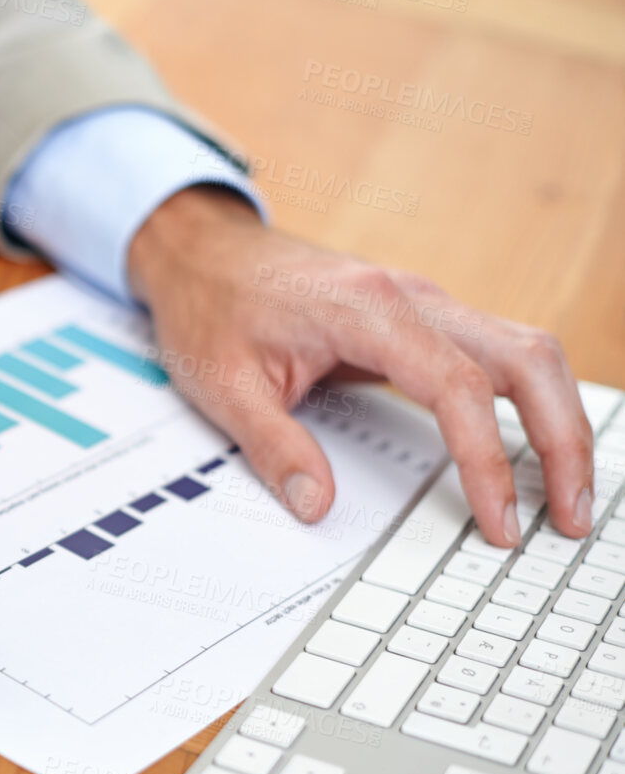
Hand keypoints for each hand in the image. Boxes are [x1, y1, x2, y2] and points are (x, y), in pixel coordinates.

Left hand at [127, 186, 591, 545]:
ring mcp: (423, 304)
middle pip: (525, 359)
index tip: (500, 520)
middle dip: (562, 438)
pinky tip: (533, 448)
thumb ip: (273, 446)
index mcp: (366, 309)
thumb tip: (316, 505)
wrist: (203, 252)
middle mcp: (411, 298)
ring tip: (566, 494)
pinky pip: (497, 354)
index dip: (488, 459)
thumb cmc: (211, 307)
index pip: (458, 387)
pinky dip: (529, 401)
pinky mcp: (422, 318)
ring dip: (558, 419)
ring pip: (525, 351)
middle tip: (571, 515)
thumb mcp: (222, 385)